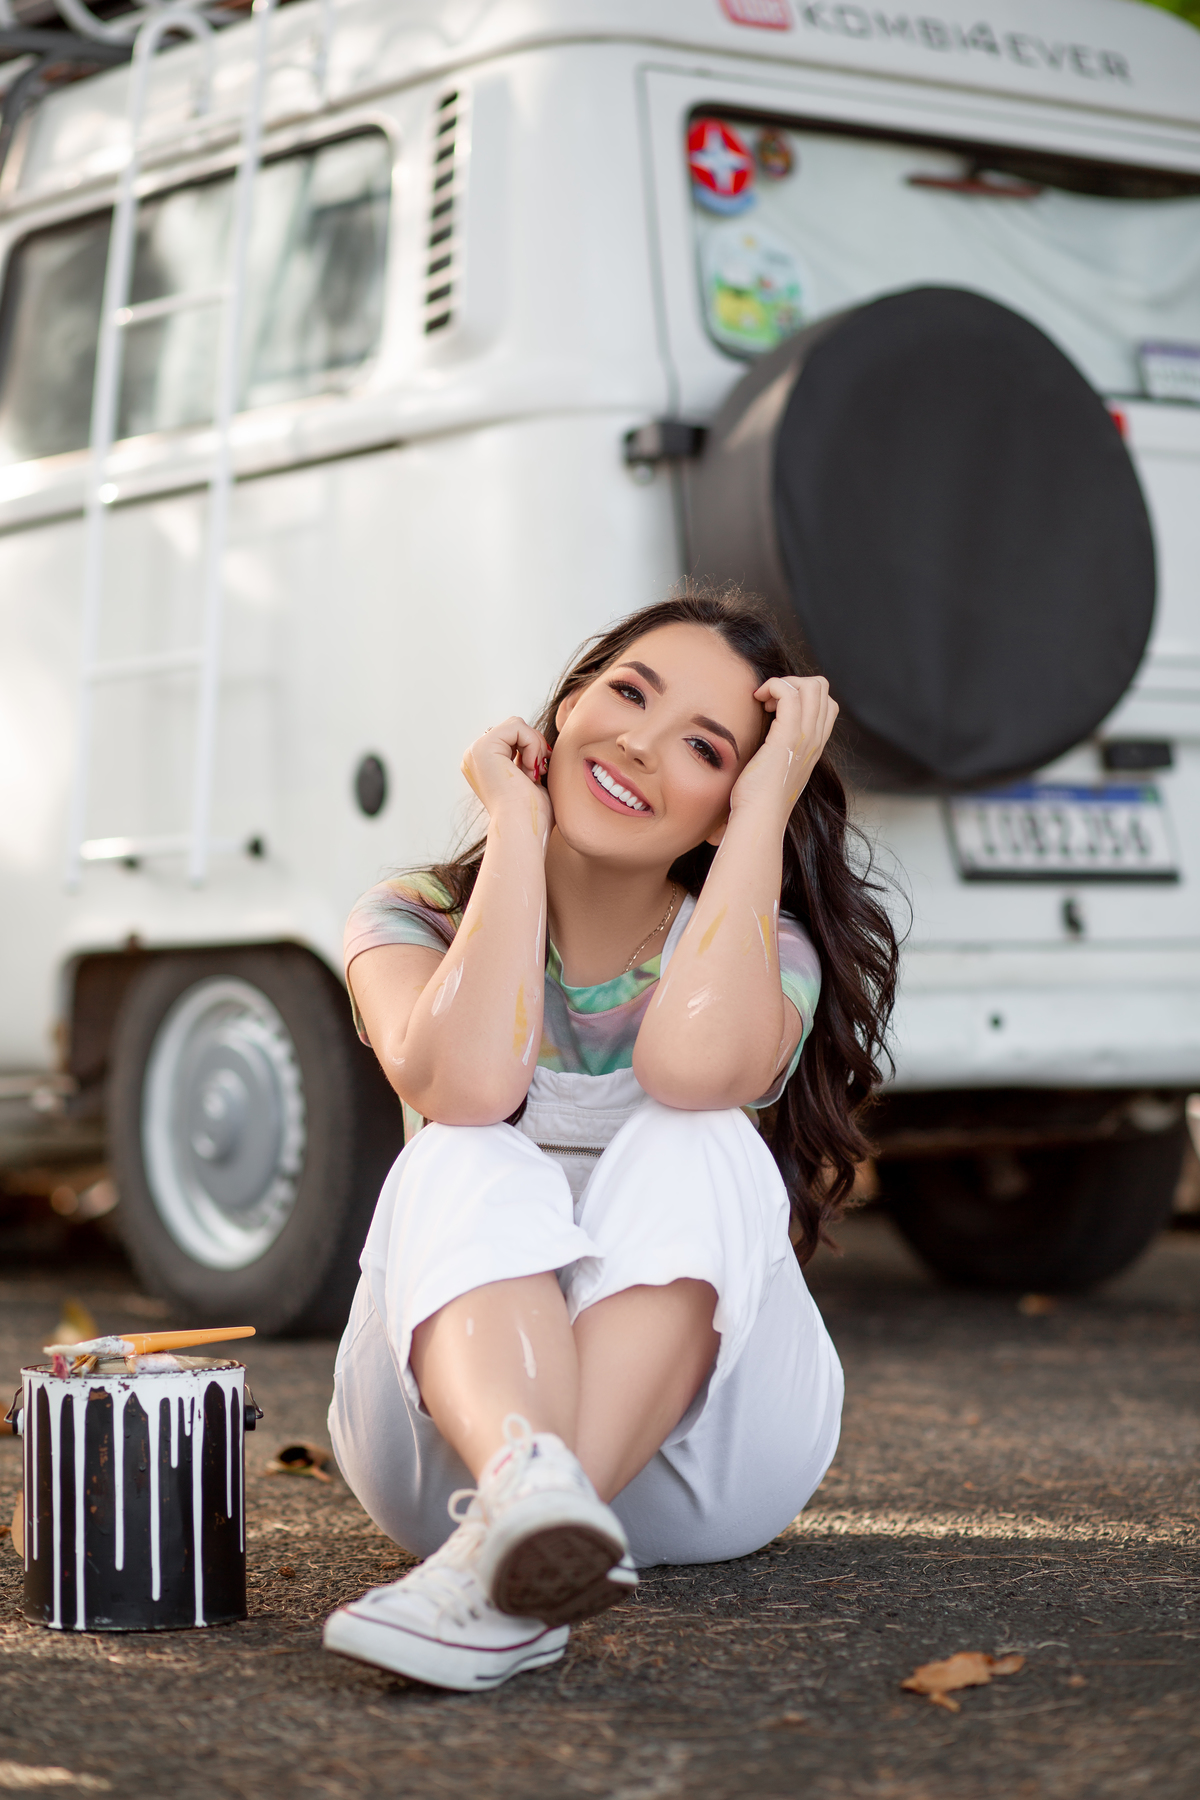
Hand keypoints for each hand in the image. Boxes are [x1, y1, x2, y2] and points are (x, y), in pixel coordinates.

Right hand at [461, 716, 553, 839]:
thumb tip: (541, 746)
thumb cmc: (533, 814)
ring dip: (534, 747)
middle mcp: (475, 757)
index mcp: (483, 765)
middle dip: (534, 746)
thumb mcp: (530, 781)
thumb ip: (528, 761)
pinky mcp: (483, 747)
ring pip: (517, 725)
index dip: (533, 750)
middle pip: (515, 729)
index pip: (514, 738)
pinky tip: (529, 768)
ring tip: (532, 773)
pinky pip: (517, 726)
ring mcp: (476, 751)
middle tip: (537, 773)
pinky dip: (532, 744)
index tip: (539, 774)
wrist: (523, 828)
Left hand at [729, 676, 837, 821]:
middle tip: (769, 701)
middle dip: (793, 683)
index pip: (826, 704)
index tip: (776, 708)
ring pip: (810, 686)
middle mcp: (815, 739)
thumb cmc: (760, 800)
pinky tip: (758, 700)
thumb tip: (767, 740)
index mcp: (815, 746)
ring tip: (764, 700)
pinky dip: (773, 686)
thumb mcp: (778, 770)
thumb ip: (782, 752)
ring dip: (782, 683)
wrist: (760, 818)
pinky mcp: (787, 736)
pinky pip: (788, 693)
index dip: (803, 695)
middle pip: (821, 688)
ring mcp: (805, 737)